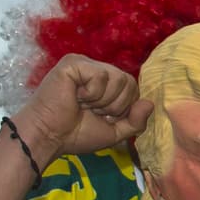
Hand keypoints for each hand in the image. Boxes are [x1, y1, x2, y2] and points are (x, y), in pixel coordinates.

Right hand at [13, 55, 153, 162]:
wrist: (49, 136)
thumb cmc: (76, 134)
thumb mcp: (114, 132)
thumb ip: (135, 121)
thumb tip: (150, 103)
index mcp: (105, 84)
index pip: (133, 88)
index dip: (123, 109)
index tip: (102, 118)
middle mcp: (96, 70)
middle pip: (129, 82)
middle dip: (115, 106)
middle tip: (91, 111)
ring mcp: (84, 64)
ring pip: (118, 78)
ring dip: (103, 101)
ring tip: (83, 104)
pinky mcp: (74, 63)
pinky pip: (101, 76)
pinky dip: (91, 94)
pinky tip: (75, 96)